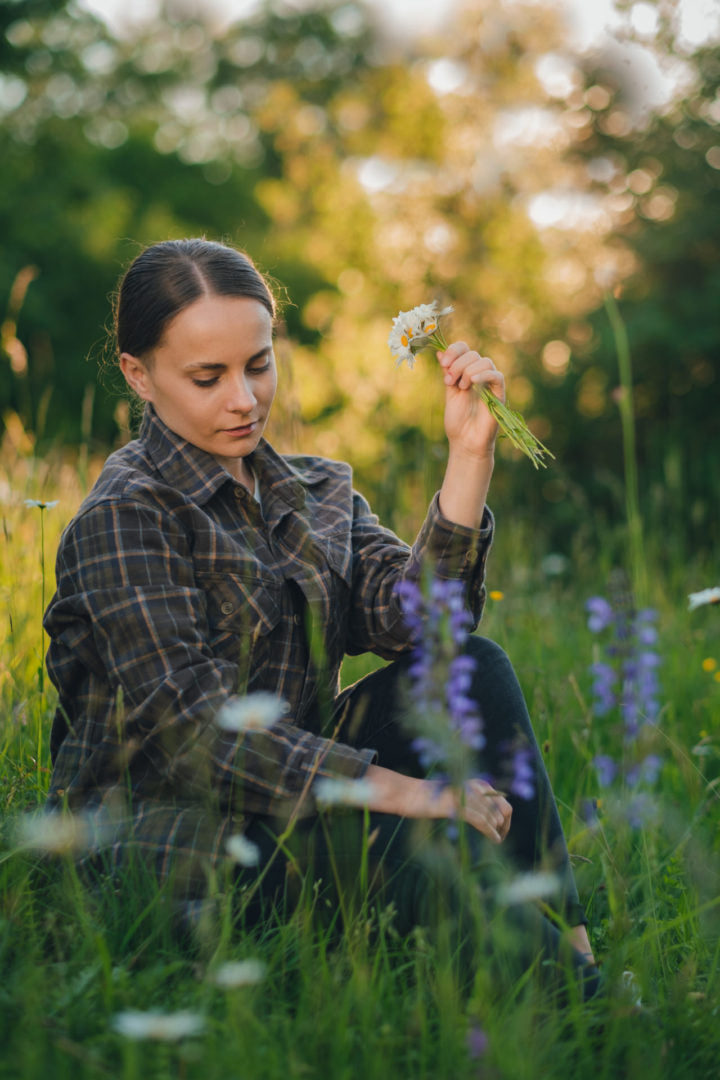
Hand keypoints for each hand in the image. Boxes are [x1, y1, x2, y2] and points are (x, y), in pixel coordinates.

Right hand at [365, 766, 511, 844]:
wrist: (412, 794)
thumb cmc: (434, 799)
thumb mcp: (459, 797)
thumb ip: (475, 803)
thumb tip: (495, 820)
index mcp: (479, 784)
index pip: (503, 802)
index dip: (506, 819)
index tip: (502, 831)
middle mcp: (476, 787)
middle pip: (503, 810)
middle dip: (505, 826)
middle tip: (499, 839)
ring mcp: (468, 795)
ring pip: (493, 817)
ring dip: (498, 831)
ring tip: (497, 840)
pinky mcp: (459, 806)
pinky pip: (482, 822)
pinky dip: (491, 832)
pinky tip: (495, 840)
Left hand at [438, 341, 504, 458]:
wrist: (465, 442)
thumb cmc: (458, 421)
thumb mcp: (449, 393)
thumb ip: (447, 373)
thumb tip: (439, 353)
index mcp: (466, 372)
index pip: (464, 349)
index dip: (454, 351)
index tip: (443, 363)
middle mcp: (479, 375)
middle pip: (473, 354)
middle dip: (457, 364)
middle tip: (449, 381)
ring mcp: (490, 384)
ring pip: (485, 362)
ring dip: (468, 370)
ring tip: (461, 387)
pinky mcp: (499, 394)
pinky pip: (496, 376)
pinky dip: (483, 375)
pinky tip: (472, 383)